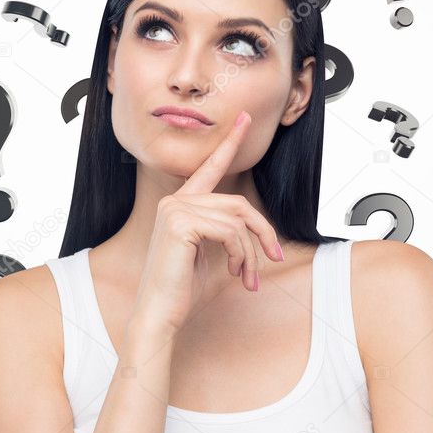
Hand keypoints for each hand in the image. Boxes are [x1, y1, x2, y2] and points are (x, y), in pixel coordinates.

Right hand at [127, 111, 284, 337]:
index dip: (230, 141)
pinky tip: (234, 272)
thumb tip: (255, 228)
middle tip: (272, 258)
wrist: (160, 314)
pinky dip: (241, 254)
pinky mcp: (180, 223)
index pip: (210, 167)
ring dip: (251, 252)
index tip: (244, 118)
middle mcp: (175, 201)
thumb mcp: (211, 254)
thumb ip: (226, 232)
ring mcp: (175, 209)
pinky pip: (230, 231)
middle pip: (238, 203)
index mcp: (182, 204)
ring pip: (237, 219)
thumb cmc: (182, 289)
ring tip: (247, 276)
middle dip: (262, 232)